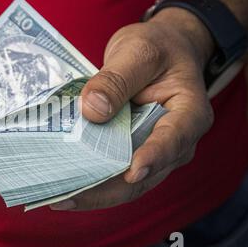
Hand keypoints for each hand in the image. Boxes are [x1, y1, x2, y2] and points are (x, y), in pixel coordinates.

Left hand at [50, 8, 214, 210]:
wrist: (162, 51)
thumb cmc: (158, 47)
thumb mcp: (139, 51)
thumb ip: (117, 79)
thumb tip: (92, 111)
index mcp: (189, 113)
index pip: (173, 140)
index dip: (153, 157)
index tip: (131, 172)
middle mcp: (176, 142)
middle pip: (144, 175)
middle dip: (106, 190)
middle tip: (67, 197)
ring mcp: (155, 152)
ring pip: (127, 183)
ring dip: (94, 193)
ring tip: (58, 198)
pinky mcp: (134, 152)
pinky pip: (115, 174)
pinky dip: (92, 181)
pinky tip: (65, 185)